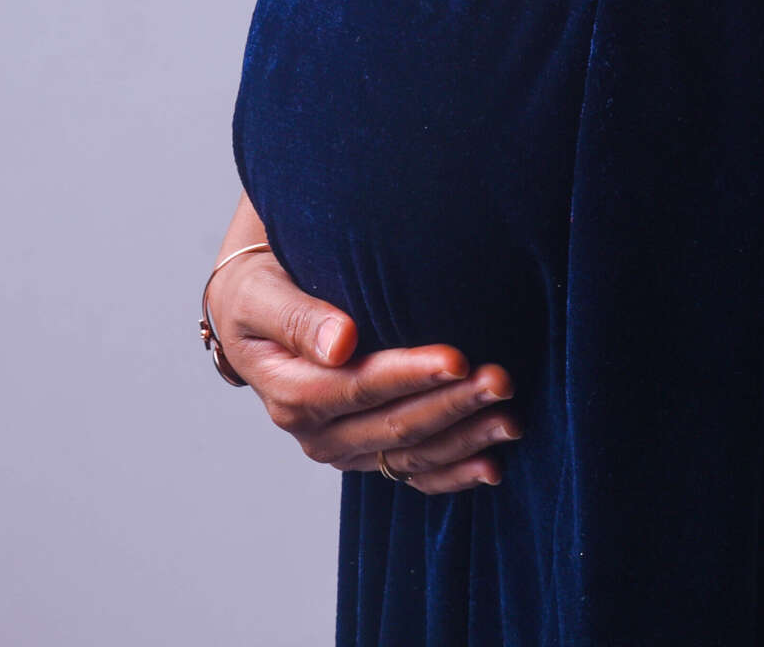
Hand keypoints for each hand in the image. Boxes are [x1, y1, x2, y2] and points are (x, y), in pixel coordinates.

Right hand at [208, 230, 522, 494]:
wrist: (252, 313)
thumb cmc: (258, 290)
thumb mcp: (261, 294)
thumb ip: (297, 317)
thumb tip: (340, 343)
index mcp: (290, 393)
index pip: (356, 389)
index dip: (408, 377)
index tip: (456, 358)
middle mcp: (317, 432)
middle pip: (392, 426)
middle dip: (452, 406)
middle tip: (502, 381)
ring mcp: (343, 447)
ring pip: (410, 455)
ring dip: (464, 439)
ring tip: (511, 420)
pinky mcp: (366, 451)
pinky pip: (412, 472)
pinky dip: (453, 473)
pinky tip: (492, 465)